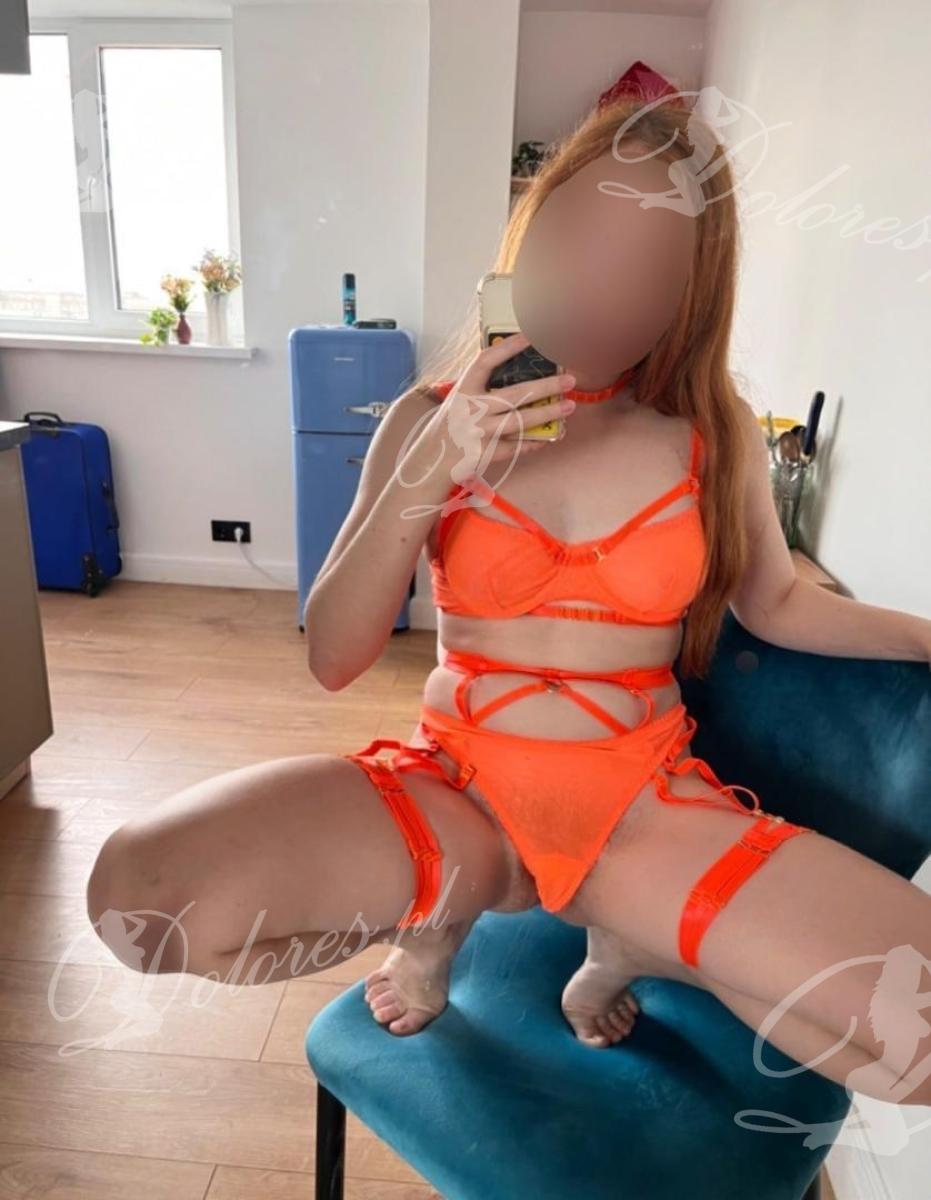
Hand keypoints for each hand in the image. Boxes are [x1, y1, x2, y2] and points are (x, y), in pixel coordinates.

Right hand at [430, 332, 575, 480]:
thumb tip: (522, 368)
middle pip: (514, 394)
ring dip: (548, 414)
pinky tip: (550, 435)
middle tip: (570, 380)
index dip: (508, 347)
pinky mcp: (487, 453)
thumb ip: (483, 385)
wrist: (433, 458)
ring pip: (521, 421)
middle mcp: (471, 409)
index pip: (486, 361)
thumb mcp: (461, 398)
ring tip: (569, 406)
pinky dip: (535, 441)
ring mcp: (480, 433)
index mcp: (464, 389)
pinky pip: (518, 446)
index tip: (532, 336)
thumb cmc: (453, 421)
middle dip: (545, 387)